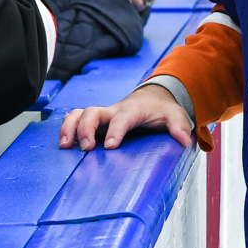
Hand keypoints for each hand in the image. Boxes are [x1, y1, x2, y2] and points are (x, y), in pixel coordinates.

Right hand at [57, 84, 193, 150]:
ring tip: (65, 146)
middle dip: (85, 129)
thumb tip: (184, 141)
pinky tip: (62, 142)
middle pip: (92, 112)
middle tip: (86, 149)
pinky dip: (66, 127)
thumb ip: (179, 127)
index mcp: (133, 110)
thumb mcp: (175, 115)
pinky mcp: (95, 122)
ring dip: (69, 127)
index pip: (122, 118)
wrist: (152, 99)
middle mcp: (113, 111)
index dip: (115, 131)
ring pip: (79, 113)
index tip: (109, 147)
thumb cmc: (162, 110)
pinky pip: (75, 119)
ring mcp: (102, 116)